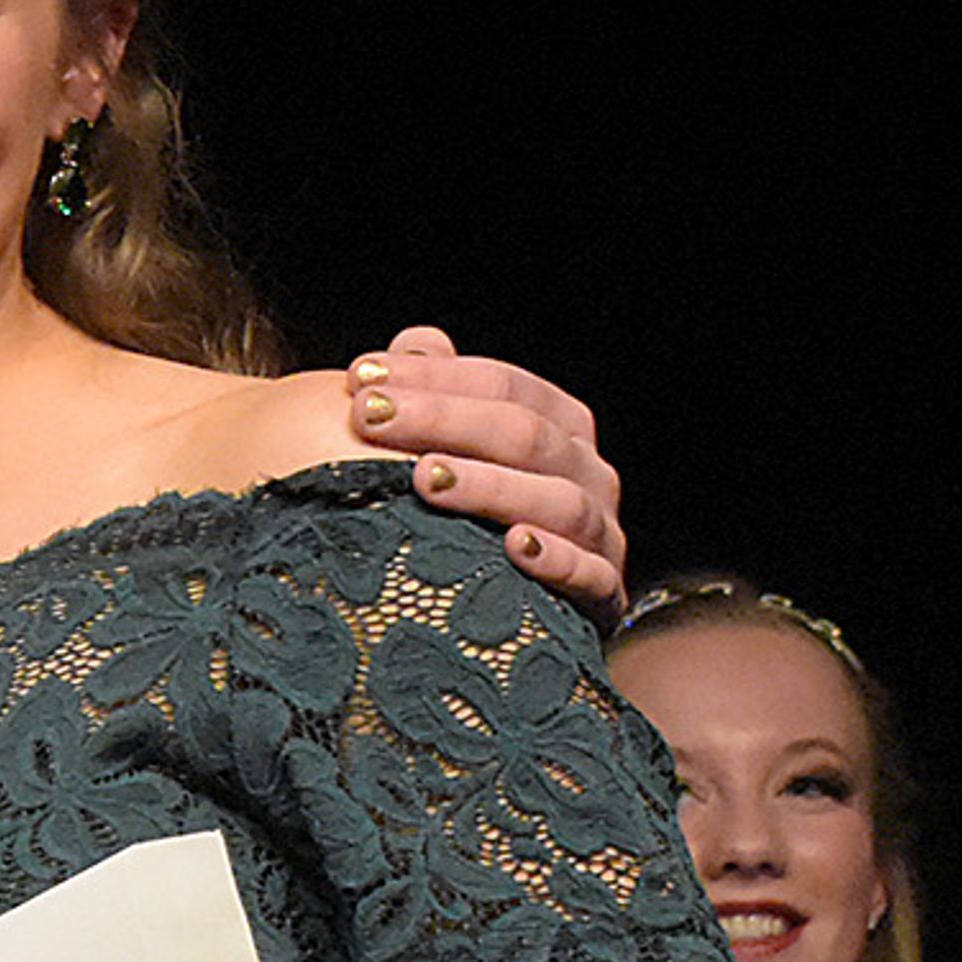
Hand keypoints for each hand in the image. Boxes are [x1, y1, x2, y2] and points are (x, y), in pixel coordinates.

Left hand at [347, 325, 625, 608]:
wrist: (501, 617)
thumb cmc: (467, 519)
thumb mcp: (450, 450)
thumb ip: (438, 393)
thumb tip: (416, 344)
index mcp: (560, 429)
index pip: (505, 386)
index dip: (435, 378)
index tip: (359, 379)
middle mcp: (588, 476)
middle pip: (527, 435)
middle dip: (445, 420)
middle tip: (369, 418)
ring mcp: (600, 537)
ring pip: (558, 500)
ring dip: (490, 486)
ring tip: (424, 478)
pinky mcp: (602, 598)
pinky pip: (591, 577)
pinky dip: (557, 560)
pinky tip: (513, 547)